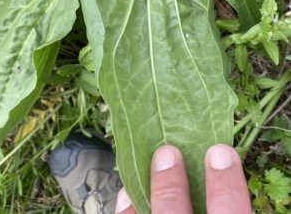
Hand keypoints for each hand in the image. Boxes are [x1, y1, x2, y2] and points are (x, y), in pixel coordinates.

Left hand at [115, 144, 250, 213]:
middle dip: (170, 184)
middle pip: (176, 213)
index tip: (221, 150)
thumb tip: (219, 168)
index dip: (227, 182)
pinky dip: (128, 211)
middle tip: (167, 151)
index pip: (231, 213)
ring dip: (140, 197)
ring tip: (139, 174)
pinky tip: (126, 197)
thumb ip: (228, 206)